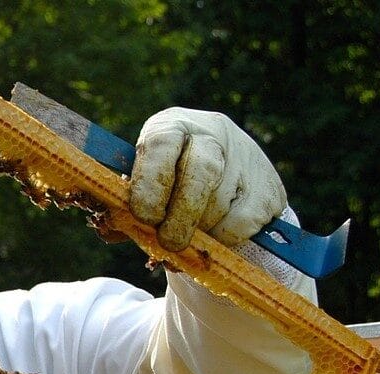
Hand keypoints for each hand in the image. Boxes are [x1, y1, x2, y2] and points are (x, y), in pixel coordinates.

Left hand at [129, 107, 286, 251]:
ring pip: (220, 204)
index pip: (161, 145)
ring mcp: (247, 157)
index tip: (143, 216)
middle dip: (180, 215)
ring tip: (190, 236)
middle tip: (169, 242)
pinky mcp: (269, 187)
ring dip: (200, 232)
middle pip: (200, 172)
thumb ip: (124, 207)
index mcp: (171, 126)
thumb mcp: (143, 185)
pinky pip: (242, 223)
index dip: (150, 183)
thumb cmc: (168, 184)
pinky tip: (215, 234)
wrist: (225, 176)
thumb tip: (109, 230)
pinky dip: (224, 239)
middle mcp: (212, 132)